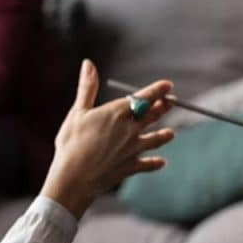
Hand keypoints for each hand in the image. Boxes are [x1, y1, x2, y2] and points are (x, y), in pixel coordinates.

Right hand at [40, 60, 175, 218]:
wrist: (74, 178)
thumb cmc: (72, 143)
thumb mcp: (77, 112)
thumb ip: (87, 88)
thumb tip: (88, 63)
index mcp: (117, 113)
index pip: (143, 98)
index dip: (157, 90)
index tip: (168, 85)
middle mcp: (130, 130)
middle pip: (152, 116)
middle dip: (162, 108)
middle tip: (170, 102)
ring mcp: (133, 149)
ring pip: (155, 140)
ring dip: (164, 136)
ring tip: (170, 133)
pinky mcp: (131, 166)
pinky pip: (148, 164)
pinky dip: (155, 163)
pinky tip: (161, 162)